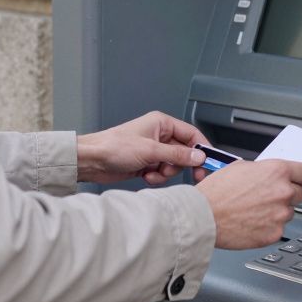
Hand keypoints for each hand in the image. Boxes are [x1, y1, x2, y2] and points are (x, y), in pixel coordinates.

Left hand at [76, 111, 207, 184]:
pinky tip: (145, 176)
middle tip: (193, 176)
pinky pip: (162, 173)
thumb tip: (199, 157)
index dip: (201, 148)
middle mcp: (159, 136)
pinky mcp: (146, 164)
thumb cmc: (114, 147)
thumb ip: (177, 155)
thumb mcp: (151, 151)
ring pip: (173, 165)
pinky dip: (157, 177)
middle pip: (184, 152)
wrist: (92, 161)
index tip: (209, 163)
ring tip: (153, 172)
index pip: (191, 134)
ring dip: (166, 172)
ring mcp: (153, 150)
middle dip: (181, 165)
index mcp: (162, 124)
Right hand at [195, 160, 301, 249]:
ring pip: (288, 212)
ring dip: (277, 211)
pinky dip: (268, 226)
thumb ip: (263, 170)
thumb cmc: (216, 192)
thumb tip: (271, 174)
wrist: (203, 216)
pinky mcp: (274, 234)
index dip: (301, 176)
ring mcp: (280, 215)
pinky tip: (252, 222)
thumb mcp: (240, 168)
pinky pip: (278, 228)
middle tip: (269, 196)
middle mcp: (283, 192)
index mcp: (276, 172)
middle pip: (300, 194)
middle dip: (287, 194)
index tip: (299, 179)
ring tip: (255, 210)